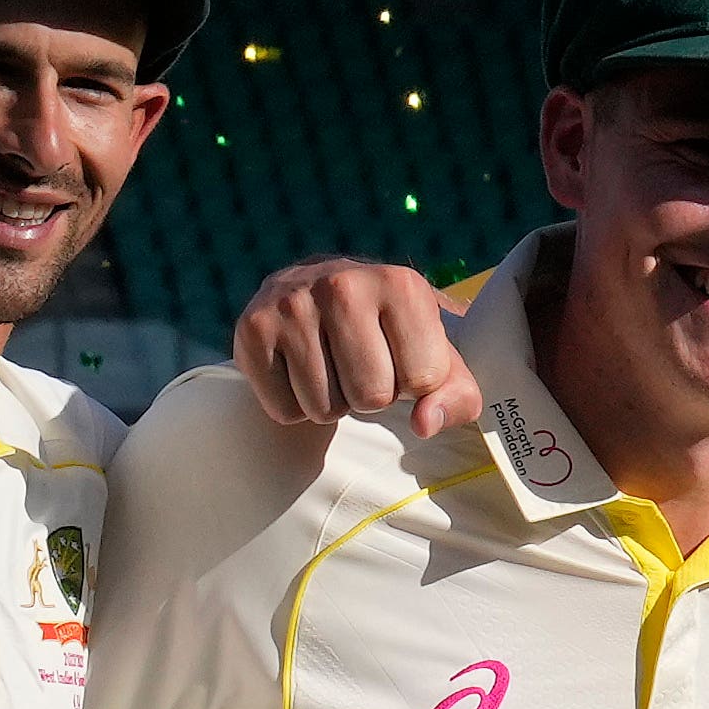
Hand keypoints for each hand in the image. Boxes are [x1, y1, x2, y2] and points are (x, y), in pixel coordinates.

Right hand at [233, 255, 480, 436]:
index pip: (422, 380)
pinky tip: (298, 367)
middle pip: (370, 396)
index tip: (400, 357)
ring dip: (332, 403)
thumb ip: (456, 396)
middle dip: (371, 396)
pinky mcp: (252, 328)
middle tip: (361, 363)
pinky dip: (294, 404)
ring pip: (325, 408)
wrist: (319, 290)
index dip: (414, 384)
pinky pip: (285, 410)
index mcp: (400, 283)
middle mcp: (342, 284)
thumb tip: (425, 424)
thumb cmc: (392, 334)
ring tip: (330, 364)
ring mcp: (291, 303)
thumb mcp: (439, 359)